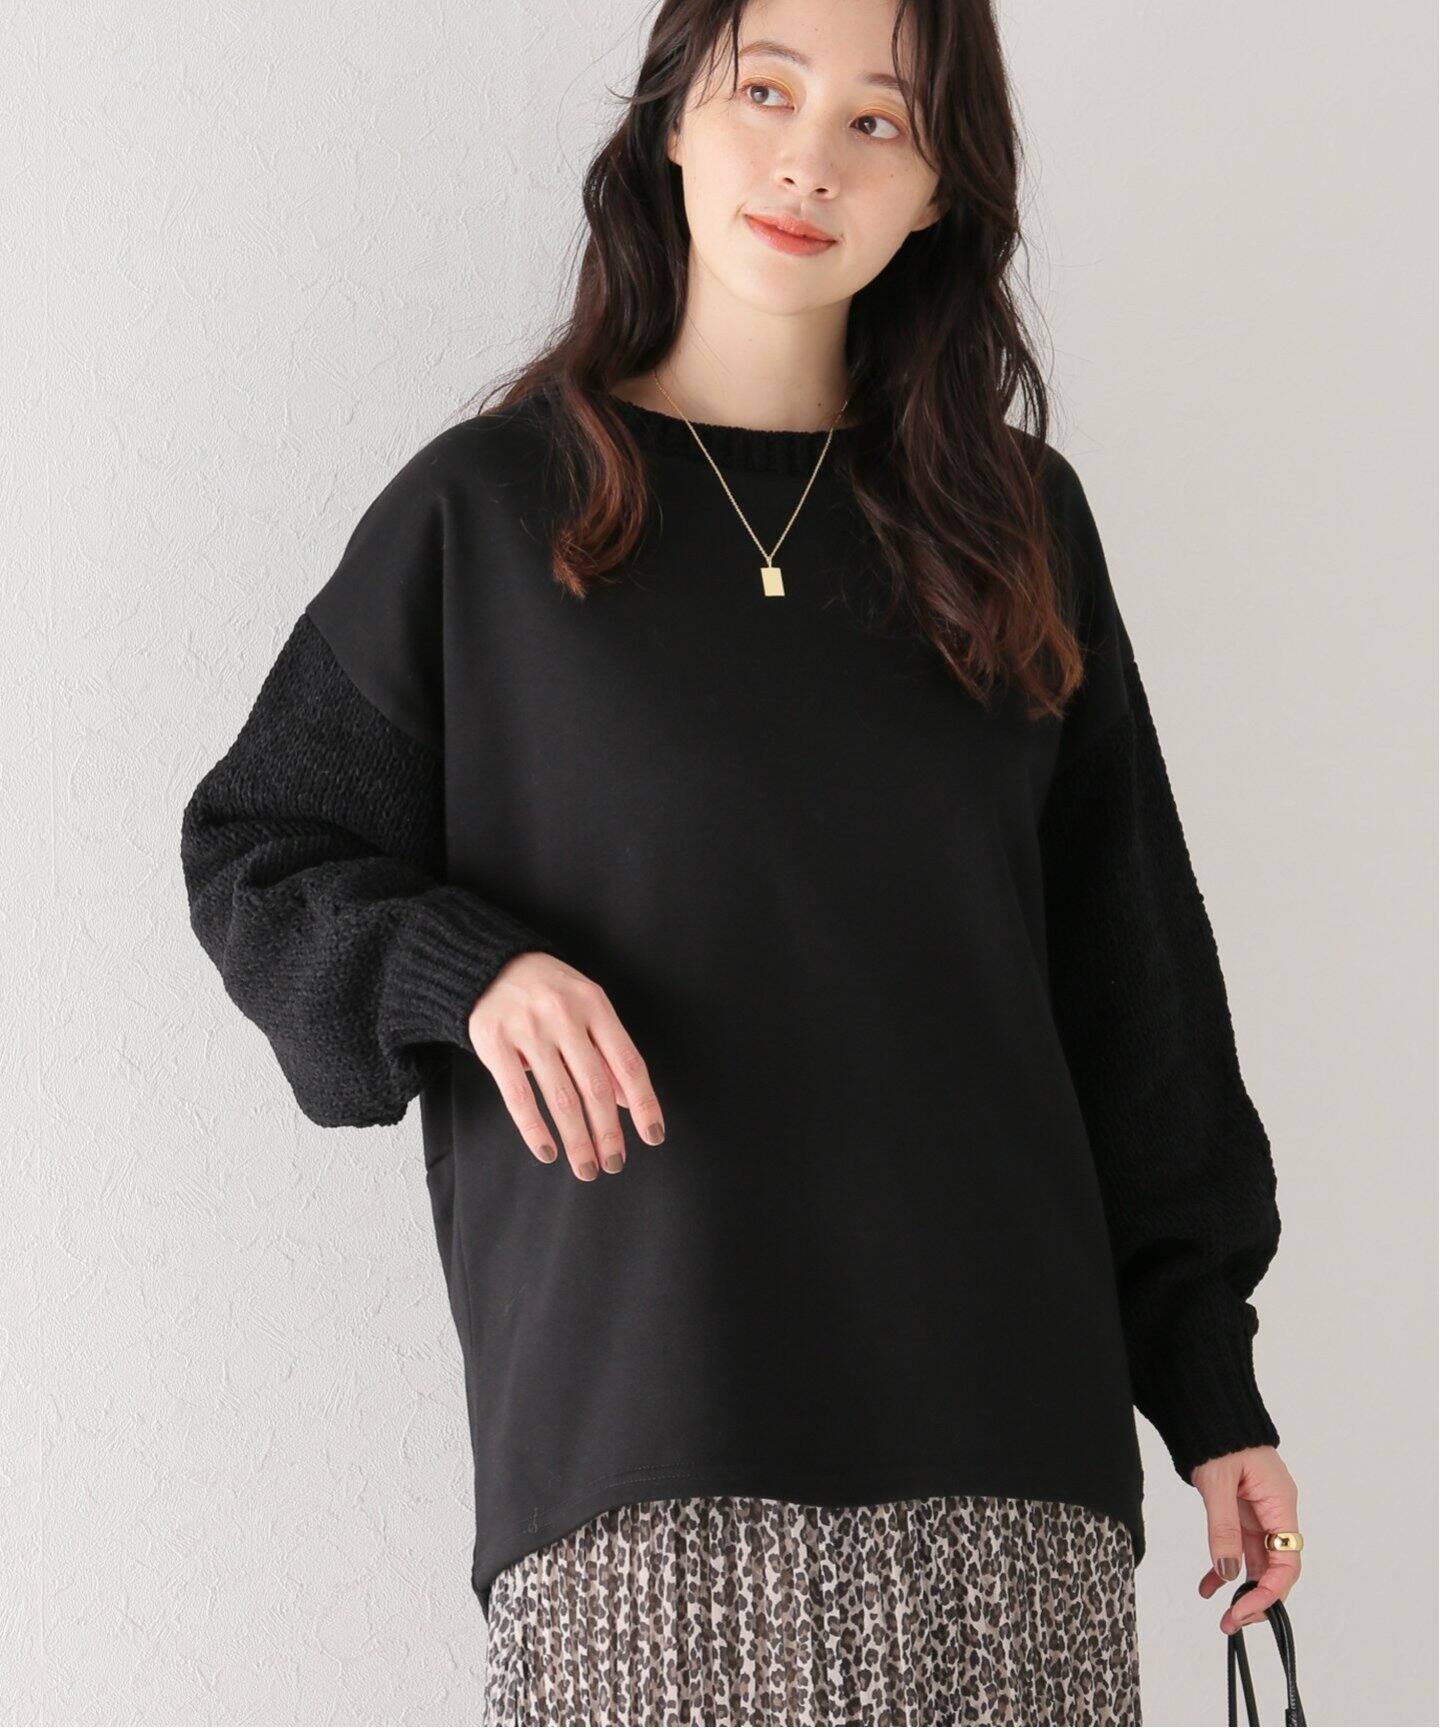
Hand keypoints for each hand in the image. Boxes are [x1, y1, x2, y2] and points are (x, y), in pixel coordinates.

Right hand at [467, 951, 664, 1180]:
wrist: (489, 964)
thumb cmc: (548, 991)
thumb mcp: (586, 1007)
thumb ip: (606, 1050)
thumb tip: (627, 1102)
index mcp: (594, 1004)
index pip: (627, 1062)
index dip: (644, 1104)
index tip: (652, 1136)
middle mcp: (564, 1015)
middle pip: (595, 1085)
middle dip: (608, 1132)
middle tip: (615, 1163)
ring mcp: (528, 1029)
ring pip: (560, 1097)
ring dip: (577, 1140)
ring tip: (587, 1168)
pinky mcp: (494, 1043)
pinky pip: (518, 1096)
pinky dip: (535, 1129)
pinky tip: (548, 1151)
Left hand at [1192, 1445, 1300, 1634]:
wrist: (1208, 1406)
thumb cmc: (1219, 1434)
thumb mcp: (1218, 1481)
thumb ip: (1222, 1526)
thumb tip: (1227, 1570)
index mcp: (1280, 1502)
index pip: (1287, 1560)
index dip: (1270, 1591)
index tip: (1246, 1609)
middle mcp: (1275, 1511)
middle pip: (1275, 1566)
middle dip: (1256, 1597)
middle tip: (1231, 1621)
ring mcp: (1259, 1511)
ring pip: (1256, 1561)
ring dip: (1239, 1586)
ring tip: (1219, 1613)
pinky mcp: (1242, 1509)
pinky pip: (1238, 1545)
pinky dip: (1224, 1565)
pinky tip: (1208, 1584)